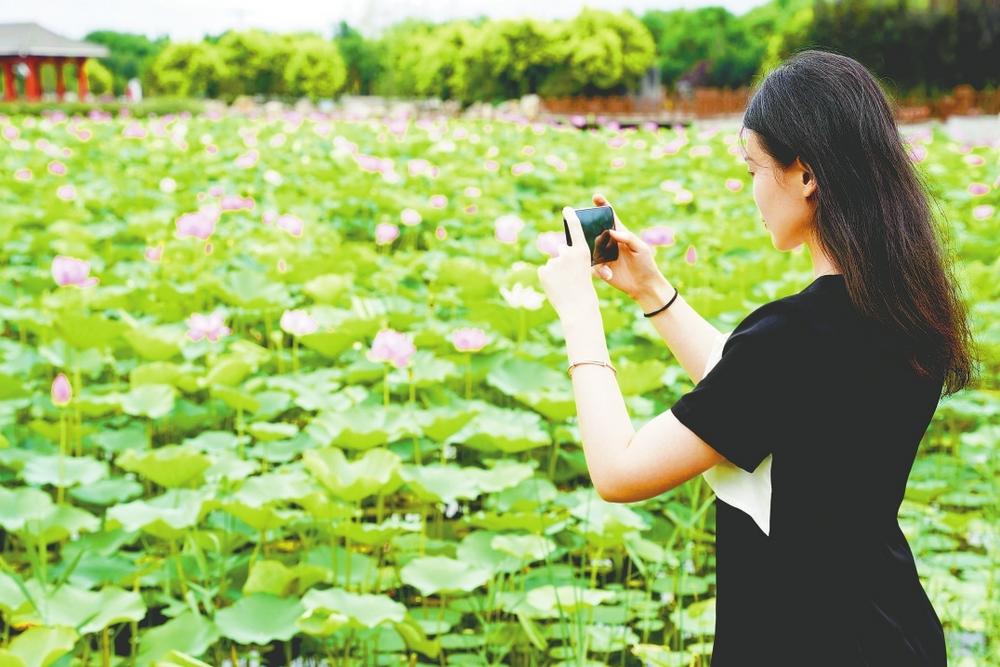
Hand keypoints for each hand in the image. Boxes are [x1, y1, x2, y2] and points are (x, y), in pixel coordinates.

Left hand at [537, 206, 600, 320]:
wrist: (578, 308)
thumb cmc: (584, 291)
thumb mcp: (583, 271)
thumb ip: (571, 259)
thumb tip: (558, 251)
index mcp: (582, 252)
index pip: (575, 230)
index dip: (571, 218)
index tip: (567, 209)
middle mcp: (567, 253)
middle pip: (561, 250)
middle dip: (563, 261)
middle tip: (570, 277)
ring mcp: (554, 261)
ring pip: (553, 263)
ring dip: (556, 272)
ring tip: (564, 285)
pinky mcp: (543, 270)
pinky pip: (544, 271)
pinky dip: (548, 279)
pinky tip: (555, 287)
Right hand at [589, 193, 666, 301]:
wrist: (644, 285)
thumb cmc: (646, 264)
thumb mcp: (641, 248)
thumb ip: (628, 237)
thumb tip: (612, 231)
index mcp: (620, 234)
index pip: (610, 217)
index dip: (602, 206)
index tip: (596, 197)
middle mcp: (609, 243)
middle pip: (594, 231)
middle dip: (587, 227)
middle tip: (584, 227)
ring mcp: (604, 255)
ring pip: (590, 248)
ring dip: (592, 252)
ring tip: (605, 261)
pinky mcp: (601, 269)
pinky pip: (593, 266)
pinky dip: (599, 270)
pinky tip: (609, 275)